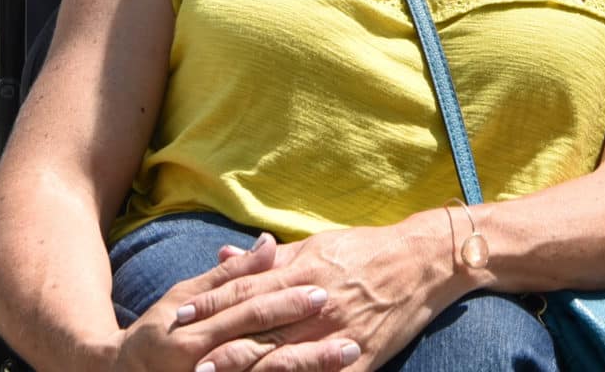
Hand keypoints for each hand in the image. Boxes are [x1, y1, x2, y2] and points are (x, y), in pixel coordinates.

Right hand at [111, 241, 355, 371]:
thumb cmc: (156, 333)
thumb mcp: (184, 298)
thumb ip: (228, 276)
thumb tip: (268, 242)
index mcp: (194, 331)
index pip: (247, 310)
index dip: (284, 300)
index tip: (323, 288)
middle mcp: (203, 362)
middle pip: (263, 345)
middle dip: (305, 333)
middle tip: (344, 320)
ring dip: (311, 364)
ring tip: (350, 351)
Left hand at [180, 219, 459, 371]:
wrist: (423, 261)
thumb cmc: (365, 249)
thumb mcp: (315, 244)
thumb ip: (269, 259)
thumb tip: (223, 256)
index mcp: (304, 272)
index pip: (248, 290)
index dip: (213, 303)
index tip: (182, 314)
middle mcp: (317, 303)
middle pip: (259, 327)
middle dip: (221, 344)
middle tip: (186, 359)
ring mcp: (338, 333)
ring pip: (285, 357)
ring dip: (248, 370)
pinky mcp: (361, 358)